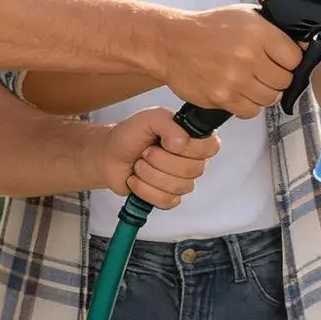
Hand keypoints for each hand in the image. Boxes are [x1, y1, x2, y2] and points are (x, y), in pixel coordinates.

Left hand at [90, 106, 219, 205]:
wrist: (109, 155)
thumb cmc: (130, 135)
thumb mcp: (149, 118)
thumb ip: (168, 124)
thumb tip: (181, 144)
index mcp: (193, 139)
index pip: (211, 147)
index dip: (189, 147)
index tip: (167, 142)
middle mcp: (192, 160)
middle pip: (193, 170)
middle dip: (160, 160)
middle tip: (146, 152)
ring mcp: (181, 181)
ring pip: (179, 186)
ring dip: (150, 174)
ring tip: (139, 164)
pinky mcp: (168, 198)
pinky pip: (167, 200)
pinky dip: (145, 190)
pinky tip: (136, 180)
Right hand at [165, 5, 301, 118]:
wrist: (172, 42)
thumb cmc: (209, 29)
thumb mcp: (245, 16)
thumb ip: (274, 30)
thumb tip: (303, 44)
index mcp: (259, 33)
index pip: (295, 58)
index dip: (290, 61)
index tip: (282, 60)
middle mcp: (249, 56)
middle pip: (284, 81)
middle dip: (277, 78)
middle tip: (263, 71)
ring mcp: (235, 80)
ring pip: (269, 98)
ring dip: (263, 92)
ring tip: (249, 81)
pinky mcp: (222, 98)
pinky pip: (250, 111)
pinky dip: (247, 105)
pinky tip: (238, 91)